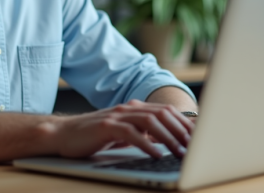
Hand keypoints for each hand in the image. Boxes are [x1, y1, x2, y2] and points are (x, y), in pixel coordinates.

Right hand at [51, 100, 193, 158]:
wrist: (63, 134)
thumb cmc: (94, 136)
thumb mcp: (124, 133)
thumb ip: (144, 133)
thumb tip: (170, 141)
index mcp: (135, 108)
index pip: (167, 112)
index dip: (185, 124)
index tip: (200, 139)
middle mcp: (128, 108)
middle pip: (163, 114)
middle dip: (181, 131)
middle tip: (195, 148)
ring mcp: (117, 116)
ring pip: (150, 122)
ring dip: (168, 138)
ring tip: (180, 152)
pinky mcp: (106, 127)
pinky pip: (131, 134)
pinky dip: (146, 144)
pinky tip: (156, 155)